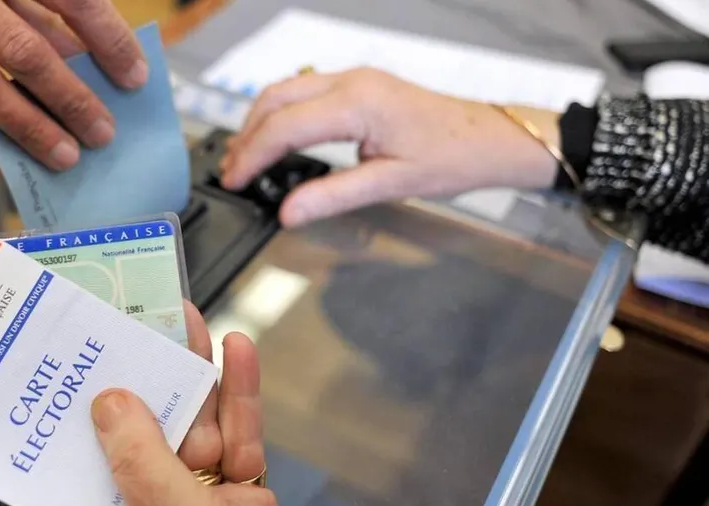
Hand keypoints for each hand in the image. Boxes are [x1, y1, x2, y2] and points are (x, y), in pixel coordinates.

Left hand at [71, 309, 403, 505]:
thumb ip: (147, 469)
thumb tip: (107, 408)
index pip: (90, 474)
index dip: (88, 416)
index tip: (87, 360)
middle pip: (143, 443)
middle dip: (149, 383)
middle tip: (145, 323)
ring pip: (194, 434)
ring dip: (196, 381)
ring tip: (188, 322)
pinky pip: (238, 442)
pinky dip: (239, 402)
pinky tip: (237, 358)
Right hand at [219, 68, 559, 226]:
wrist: (488, 139)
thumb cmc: (452, 157)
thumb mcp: (391, 184)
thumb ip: (334, 196)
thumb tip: (289, 212)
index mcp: (358, 103)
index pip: (284, 127)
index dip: (253, 156)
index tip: (235, 182)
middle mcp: (352, 82)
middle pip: (275, 100)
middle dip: (247, 136)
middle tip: (231, 172)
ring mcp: (355, 80)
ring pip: (286, 91)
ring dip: (260, 123)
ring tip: (244, 158)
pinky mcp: (359, 87)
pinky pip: (305, 92)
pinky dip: (280, 115)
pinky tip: (274, 139)